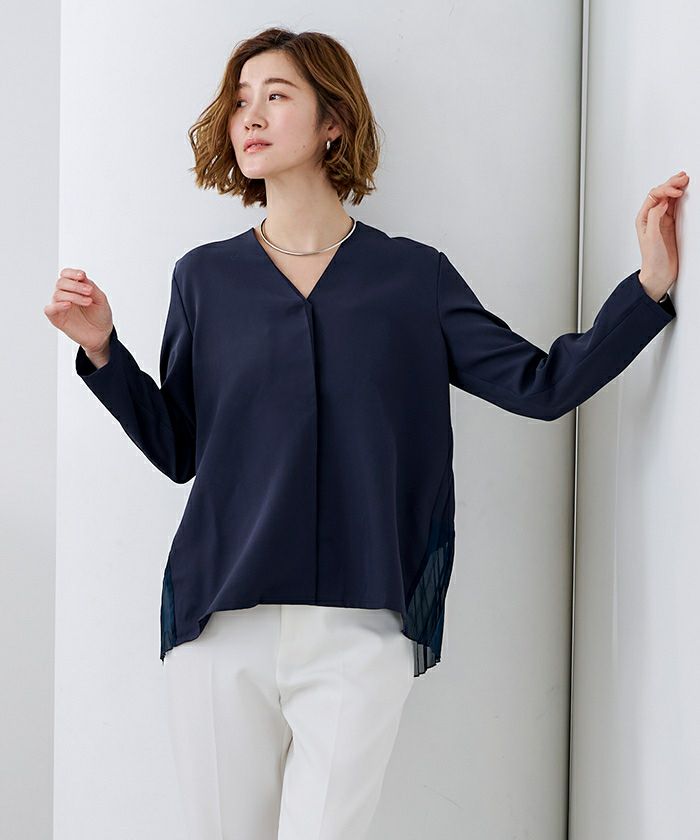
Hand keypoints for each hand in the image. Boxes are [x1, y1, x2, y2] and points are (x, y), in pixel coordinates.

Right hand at [44, 268, 113, 353]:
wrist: (102, 335)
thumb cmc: (100, 316)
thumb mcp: (101, 299)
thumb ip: (91, 287)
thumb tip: (82, 276)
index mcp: (74, 288)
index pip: (66, 274)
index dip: (72, 273)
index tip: (82, 275)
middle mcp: (65, 295)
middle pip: (61, 282)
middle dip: (75, 285)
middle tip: (89, 291)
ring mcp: (60, 306)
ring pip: (57, 294)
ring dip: (73, 295)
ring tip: (88, 302)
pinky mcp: (57, 318)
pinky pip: (49, 309)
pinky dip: (57, 305)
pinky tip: (68, 305)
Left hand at [635, 170, 689, 300]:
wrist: (659, 274)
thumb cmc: (652, 260)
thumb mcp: (651, 237)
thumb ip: (654, 217)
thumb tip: (661, 202)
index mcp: (643, 219)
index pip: (654, 196)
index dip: (666, 190)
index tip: (677, 191)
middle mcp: (651, 218)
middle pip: (661, 195)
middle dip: (671, 184)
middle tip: (683, 178)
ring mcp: (661, 221)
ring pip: (668, 199)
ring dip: (676, 188)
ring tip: (684, 180)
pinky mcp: (670, 226)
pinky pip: (674, 207)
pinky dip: (680, 199)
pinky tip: (684, 193)